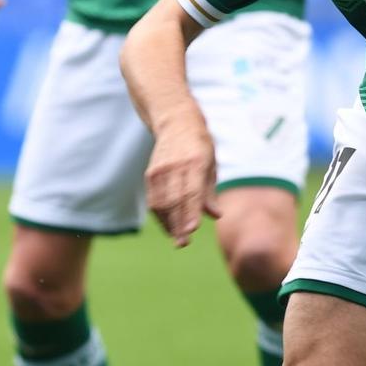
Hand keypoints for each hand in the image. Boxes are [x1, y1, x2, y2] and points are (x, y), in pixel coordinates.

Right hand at [143, 121, 218, 245]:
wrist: (175, 121)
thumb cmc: (199, 145)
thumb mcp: (211, 164)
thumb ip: (210, 191)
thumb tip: (216, 216)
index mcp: (196, 162)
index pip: (192, 192)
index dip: (190, 212)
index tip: (191, 231)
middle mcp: (175, 166)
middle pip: (174, 201)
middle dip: (178, 225)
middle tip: (183, 244)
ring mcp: (160, 170)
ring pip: (161, 203)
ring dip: (168, 223)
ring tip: (177, 239)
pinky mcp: (150, 174)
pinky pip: (153, 199)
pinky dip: (160, 215)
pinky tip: (169, 225)